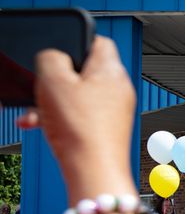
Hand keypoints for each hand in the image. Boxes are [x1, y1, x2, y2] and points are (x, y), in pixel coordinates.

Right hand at [18, 37, 136, 201]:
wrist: (94, 173)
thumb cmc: (81, 130)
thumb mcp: (53, 80)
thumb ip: (50, 57)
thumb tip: (54, 56)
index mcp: (111, 70)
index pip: (97, 41)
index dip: (73, 41)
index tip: (56, 49)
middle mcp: (118, 89)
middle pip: (83, 71)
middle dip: (56, 78)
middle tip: (42, 86)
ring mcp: (115, 111)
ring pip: (77, 96)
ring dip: (52, 101)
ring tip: (36, 111)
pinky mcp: (107, 130)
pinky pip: (80, 116)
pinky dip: (60, 118)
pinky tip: (41, 125)